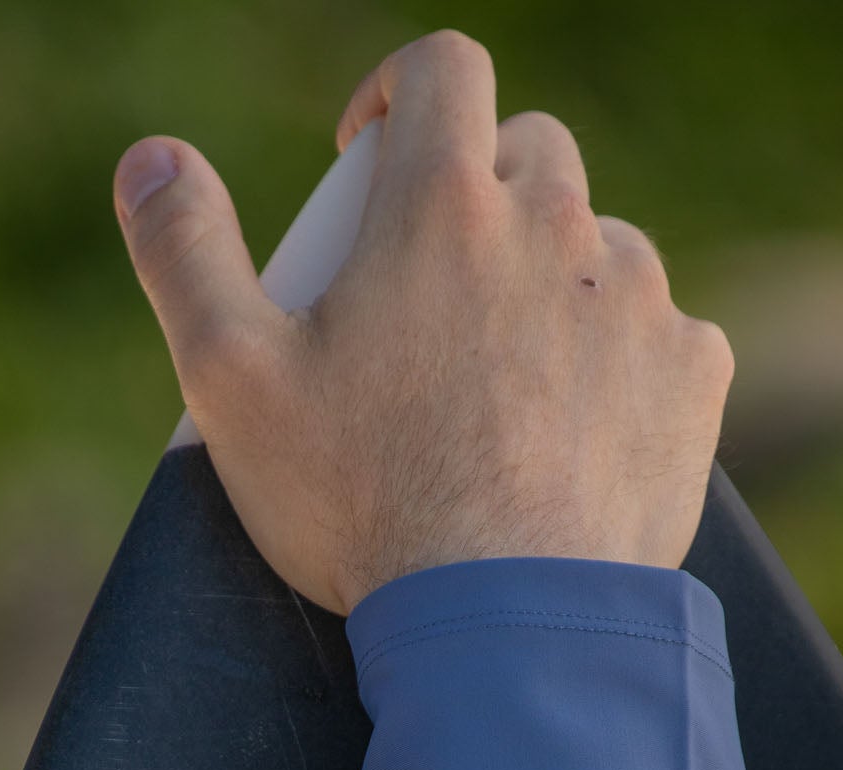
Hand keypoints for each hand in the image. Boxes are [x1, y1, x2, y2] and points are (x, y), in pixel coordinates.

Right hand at [113, 31, 731, 613]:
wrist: (505, 628)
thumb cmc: (362, 505)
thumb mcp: (232, 383)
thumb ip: (185, 256)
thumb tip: (150, 161)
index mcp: (443, 205)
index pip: (443, 69)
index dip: (401, 92)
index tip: (370, 157)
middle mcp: (559, 227)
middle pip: (530, 152)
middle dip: (476, 194)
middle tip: (425, 292)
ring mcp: (638, 300)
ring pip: (598, 245)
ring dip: (551, 281)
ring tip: (497, 381)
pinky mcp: (693, 377)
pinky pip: (662, 334)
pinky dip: (617, 364)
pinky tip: (567, 434)